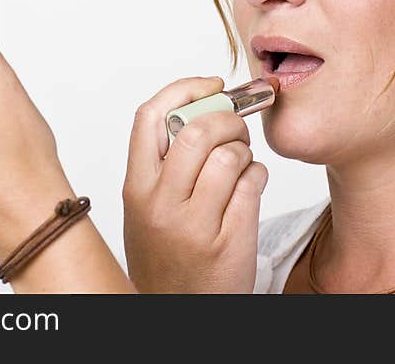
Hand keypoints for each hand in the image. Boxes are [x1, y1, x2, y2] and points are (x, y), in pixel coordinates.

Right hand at [122, 77, 268, 292]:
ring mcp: (194, 225)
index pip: (149, 116)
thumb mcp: (146, 209)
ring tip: (242, 164)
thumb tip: (199, 107)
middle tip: (237, 125)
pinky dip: (258, 176)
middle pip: (197, 130)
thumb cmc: (166, 256)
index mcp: (136, 188)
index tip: (211, 84)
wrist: (177, 311)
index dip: (184, 89)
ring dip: (245, 151)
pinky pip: (253, 183)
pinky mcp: (228, 241)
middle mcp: (160, 204)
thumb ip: (163, 164)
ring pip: (230, 156)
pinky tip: (250, 187)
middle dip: (227, 118)